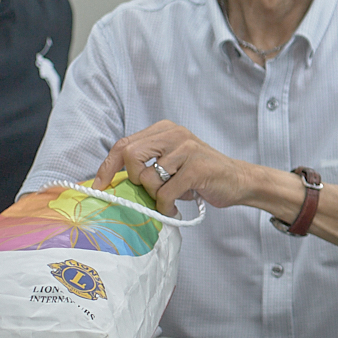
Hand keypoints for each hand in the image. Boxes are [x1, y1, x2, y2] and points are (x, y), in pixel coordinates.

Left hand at [97, 121, 265, 215]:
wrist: (239, 181)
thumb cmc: (199, 175)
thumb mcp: (171, 162)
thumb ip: (146, 163)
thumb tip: (110, 182)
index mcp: (165, 130)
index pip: (123, 144)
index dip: (107, 167)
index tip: (99, 186)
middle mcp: (175, 134)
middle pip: (130, 155)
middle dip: (134, 178)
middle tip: (149, 189)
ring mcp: (187, 149)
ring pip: (148, 177)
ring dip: (156, 195)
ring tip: (170, 198)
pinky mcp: (197, 169)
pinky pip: (165, 193)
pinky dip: (166, 206)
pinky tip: (175, 207)